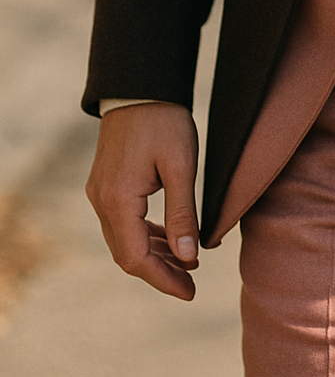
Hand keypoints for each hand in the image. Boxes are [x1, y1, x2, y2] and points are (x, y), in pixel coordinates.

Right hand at [86, 101, 199, 299]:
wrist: (140, 86)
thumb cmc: (164, 121)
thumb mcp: (180, 166)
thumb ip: (182, 214)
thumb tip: (188, 258)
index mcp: (118, 200)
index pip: (136, 258)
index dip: (163, 279)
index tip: (190, 291)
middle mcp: (102, 201)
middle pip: (127, 254)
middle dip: (160, 272)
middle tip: (192, 283)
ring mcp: (100, 192)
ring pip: (124, 239)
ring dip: (154, 254)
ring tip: (187, 263)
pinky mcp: (107, 183)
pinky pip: (123, 222)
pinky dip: (146, 234)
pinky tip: (169, 237)